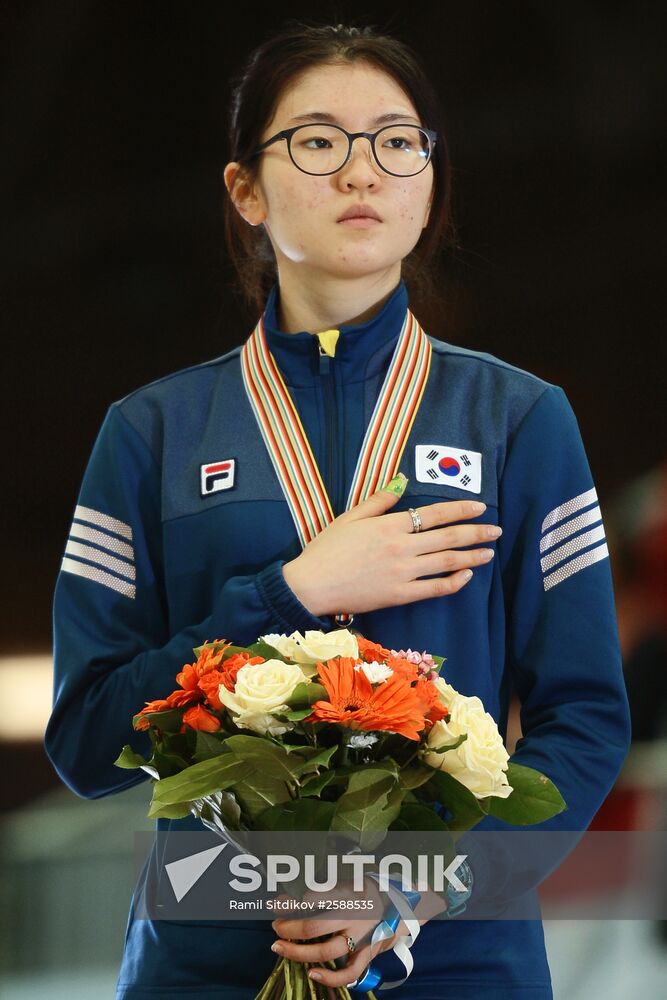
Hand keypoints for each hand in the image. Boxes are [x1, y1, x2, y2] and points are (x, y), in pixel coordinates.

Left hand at [270, 880, 446, 989]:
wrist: (407, 905)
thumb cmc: (373, 889)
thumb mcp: (353, 878)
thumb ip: (329, 884)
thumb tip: (298, 888)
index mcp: (349, 892)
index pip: (313, 896)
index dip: (289, 901)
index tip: (273, 903)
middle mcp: (354, 915)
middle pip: (313, 926)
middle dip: (288, 928)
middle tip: (274, 926)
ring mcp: (361, 938)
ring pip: (324, 951)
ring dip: (297, 951)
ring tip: (279, 947)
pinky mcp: (367, 954)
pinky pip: (348, 973)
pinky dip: (329, 977)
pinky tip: (312, 974)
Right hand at [283, 488, 500, 616]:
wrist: (310, 585)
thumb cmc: (326, 549)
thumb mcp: (349, 517)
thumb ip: (379, 500)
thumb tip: (402, 481)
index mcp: (389, 525)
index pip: (434, 514)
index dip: (460, 510)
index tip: (480, 508)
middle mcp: (401, 547)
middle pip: (448, 538)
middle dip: (476, 533)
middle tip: (497, 531)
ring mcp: (402, 573)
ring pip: (447, 562)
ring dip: (472, 556)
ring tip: (489, 552)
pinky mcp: (399, 595)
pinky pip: (434, 589)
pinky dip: (454, 582)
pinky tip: (466, 576)